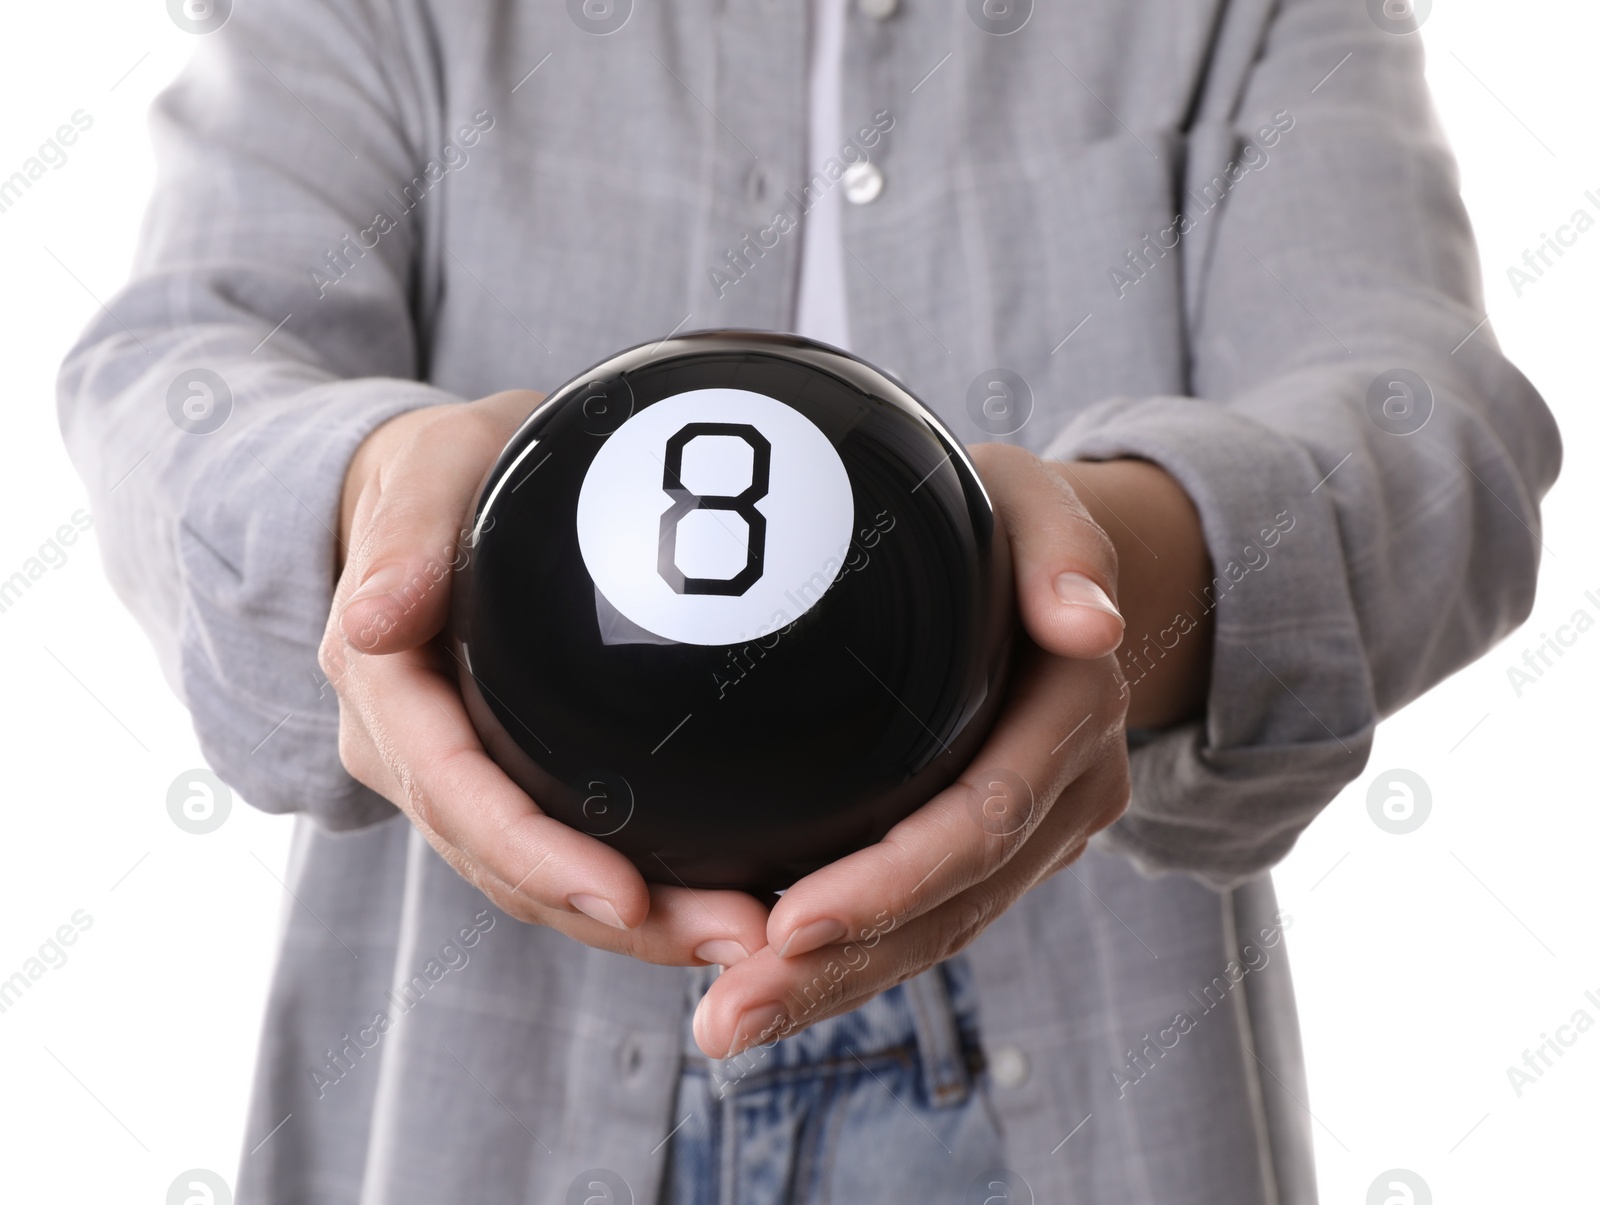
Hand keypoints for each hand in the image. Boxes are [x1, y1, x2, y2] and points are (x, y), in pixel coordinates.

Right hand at [317, 390, 769, 967]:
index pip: (457, 794)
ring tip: (748, 938)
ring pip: (538, 880)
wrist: (420, 495)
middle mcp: (410, 754)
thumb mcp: (422, 472)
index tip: (629, 896)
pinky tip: (718, 896)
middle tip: (738, 939)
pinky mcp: (501, 778)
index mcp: (385, 690)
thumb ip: (401, 535)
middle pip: (509, 865)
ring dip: (639, 923)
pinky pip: (559, 853)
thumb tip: (372, 619)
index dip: (538, 857)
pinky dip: (634, 887)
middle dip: (616, 918)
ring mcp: (453, 776)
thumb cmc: (433, 472)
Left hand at [691, 444, 1211, 1058]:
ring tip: (723, 1025)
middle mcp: (1065, 794)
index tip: (790, 918)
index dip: (894, 879)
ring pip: (933, 935)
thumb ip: (1065, 547)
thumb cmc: (1012, 521)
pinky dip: (845, 961)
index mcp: (1074, 716)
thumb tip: (1090, 628)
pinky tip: (760, 989)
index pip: (984, 818)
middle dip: (840, 969)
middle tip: (725, 1015)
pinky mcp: (989, 853)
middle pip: (952, 906)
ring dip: (830, 990)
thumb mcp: (1038, 501)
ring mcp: (1032, 836)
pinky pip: (921, 920)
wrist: (1050, 571)